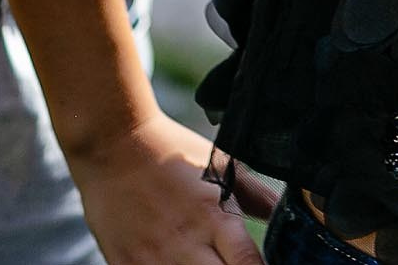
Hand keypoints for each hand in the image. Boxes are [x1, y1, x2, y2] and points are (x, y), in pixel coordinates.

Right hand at [71, 113, 266, 264]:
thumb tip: (285, 213)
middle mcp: (185, 243)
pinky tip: (177, 264)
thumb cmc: (170, 152)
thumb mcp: (219, 166)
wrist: (112, 145)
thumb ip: (255, 195)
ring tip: (206, 263)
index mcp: (213, 216)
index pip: (248, 263)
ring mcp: (153, 259)